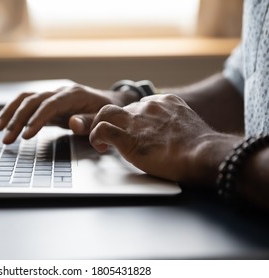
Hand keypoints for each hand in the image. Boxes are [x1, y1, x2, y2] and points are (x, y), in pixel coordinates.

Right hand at [0, 84, 136, 143]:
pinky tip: (4, 124)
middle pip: (32, 101)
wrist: (109, 103)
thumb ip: (90, 121)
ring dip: (10, 113)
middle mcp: (59, 92)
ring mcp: (52, 96)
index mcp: (73, 94)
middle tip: (6, 139)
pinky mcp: (48, 104)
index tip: (26, 135)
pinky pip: (27, 105)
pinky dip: (14, 112)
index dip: (37, 119)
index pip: (49, 105)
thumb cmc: (107, 111)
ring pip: (25, 99)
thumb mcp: (104, 117)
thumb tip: (72, 123)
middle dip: (17, 120)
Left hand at [89, 94, 238, 184]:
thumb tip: (169, 136)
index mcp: (165, 102)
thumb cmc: (200, 148)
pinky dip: (96, 137)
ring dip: (98, 125)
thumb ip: (173, 124)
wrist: (203, 154)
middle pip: (122, 109)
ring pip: (105, 112)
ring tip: (100, 140)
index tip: (132, 131)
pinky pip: (102, 129)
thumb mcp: (188, 126)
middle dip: (116, 124)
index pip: (139, 105)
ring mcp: (137, 120)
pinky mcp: (128, 137)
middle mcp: (149, 107)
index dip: (132, 119)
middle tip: (115, 139)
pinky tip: (101, 147)